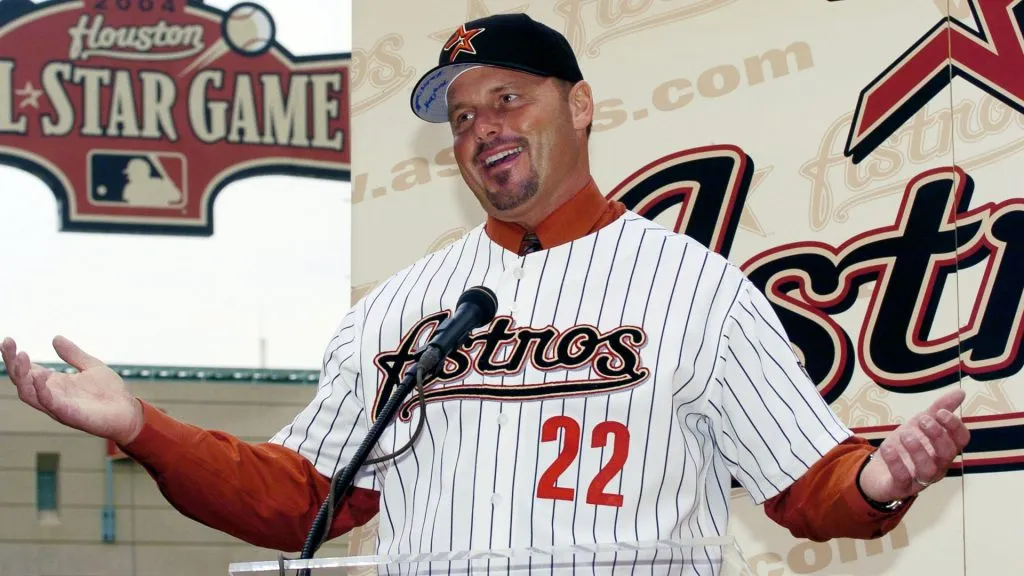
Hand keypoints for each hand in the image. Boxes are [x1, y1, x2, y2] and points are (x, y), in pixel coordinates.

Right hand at [2, 335, 143, 444]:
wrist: (128, 412)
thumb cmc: (110, 393)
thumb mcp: (91, 366)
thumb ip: (73, 354)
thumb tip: (55, 338)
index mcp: (55, 384)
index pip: (28, 371)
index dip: (15, 357)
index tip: (8, 341)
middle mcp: (51, 395)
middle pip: (22, 381)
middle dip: (12, 363)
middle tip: (8, 343)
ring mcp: (58, 406)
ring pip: (28, 394)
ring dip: (22, 376)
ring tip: (21, 356)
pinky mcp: (68, 414)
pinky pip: (49, 403)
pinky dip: (42, 390)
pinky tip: (40, 375)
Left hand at [858, 388, 969, 503]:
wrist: (878, 470)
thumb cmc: (905, 447)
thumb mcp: (919, 425)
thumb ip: (939, 409)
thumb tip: (961, 392)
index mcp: (944, 450)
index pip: (960, 440)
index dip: (954, 426)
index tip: (940, 412)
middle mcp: (937, 466)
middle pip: (947, 454)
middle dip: (937, 435)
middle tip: (923, 420)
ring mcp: (919, 479)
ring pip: (928, 470)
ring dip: (918, 450)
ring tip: (905, 434)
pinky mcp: (900, 487)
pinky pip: (901, 478)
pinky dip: (895, 462)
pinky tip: (888, 448)